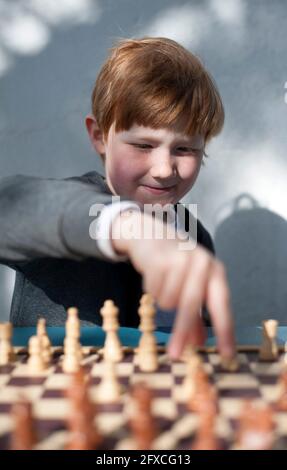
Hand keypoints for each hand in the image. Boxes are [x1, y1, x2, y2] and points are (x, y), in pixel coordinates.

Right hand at [112, 210, 234, 359]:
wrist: (151, 233)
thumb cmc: (175, 263)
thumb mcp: (191, 285)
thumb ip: (196, 314)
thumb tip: (199, 342)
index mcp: (215, 271)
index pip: (222, 305)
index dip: (224, 331)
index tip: (226, 355)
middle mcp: (202, 263)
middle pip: (191, 306)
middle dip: (181, 331)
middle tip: (175, 354)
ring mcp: (181, 258)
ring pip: (168, 301)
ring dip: (162, 299)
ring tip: (163, 282)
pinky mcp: (160, 258)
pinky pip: (153, 291)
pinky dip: (151, 289)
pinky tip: (153, 274)